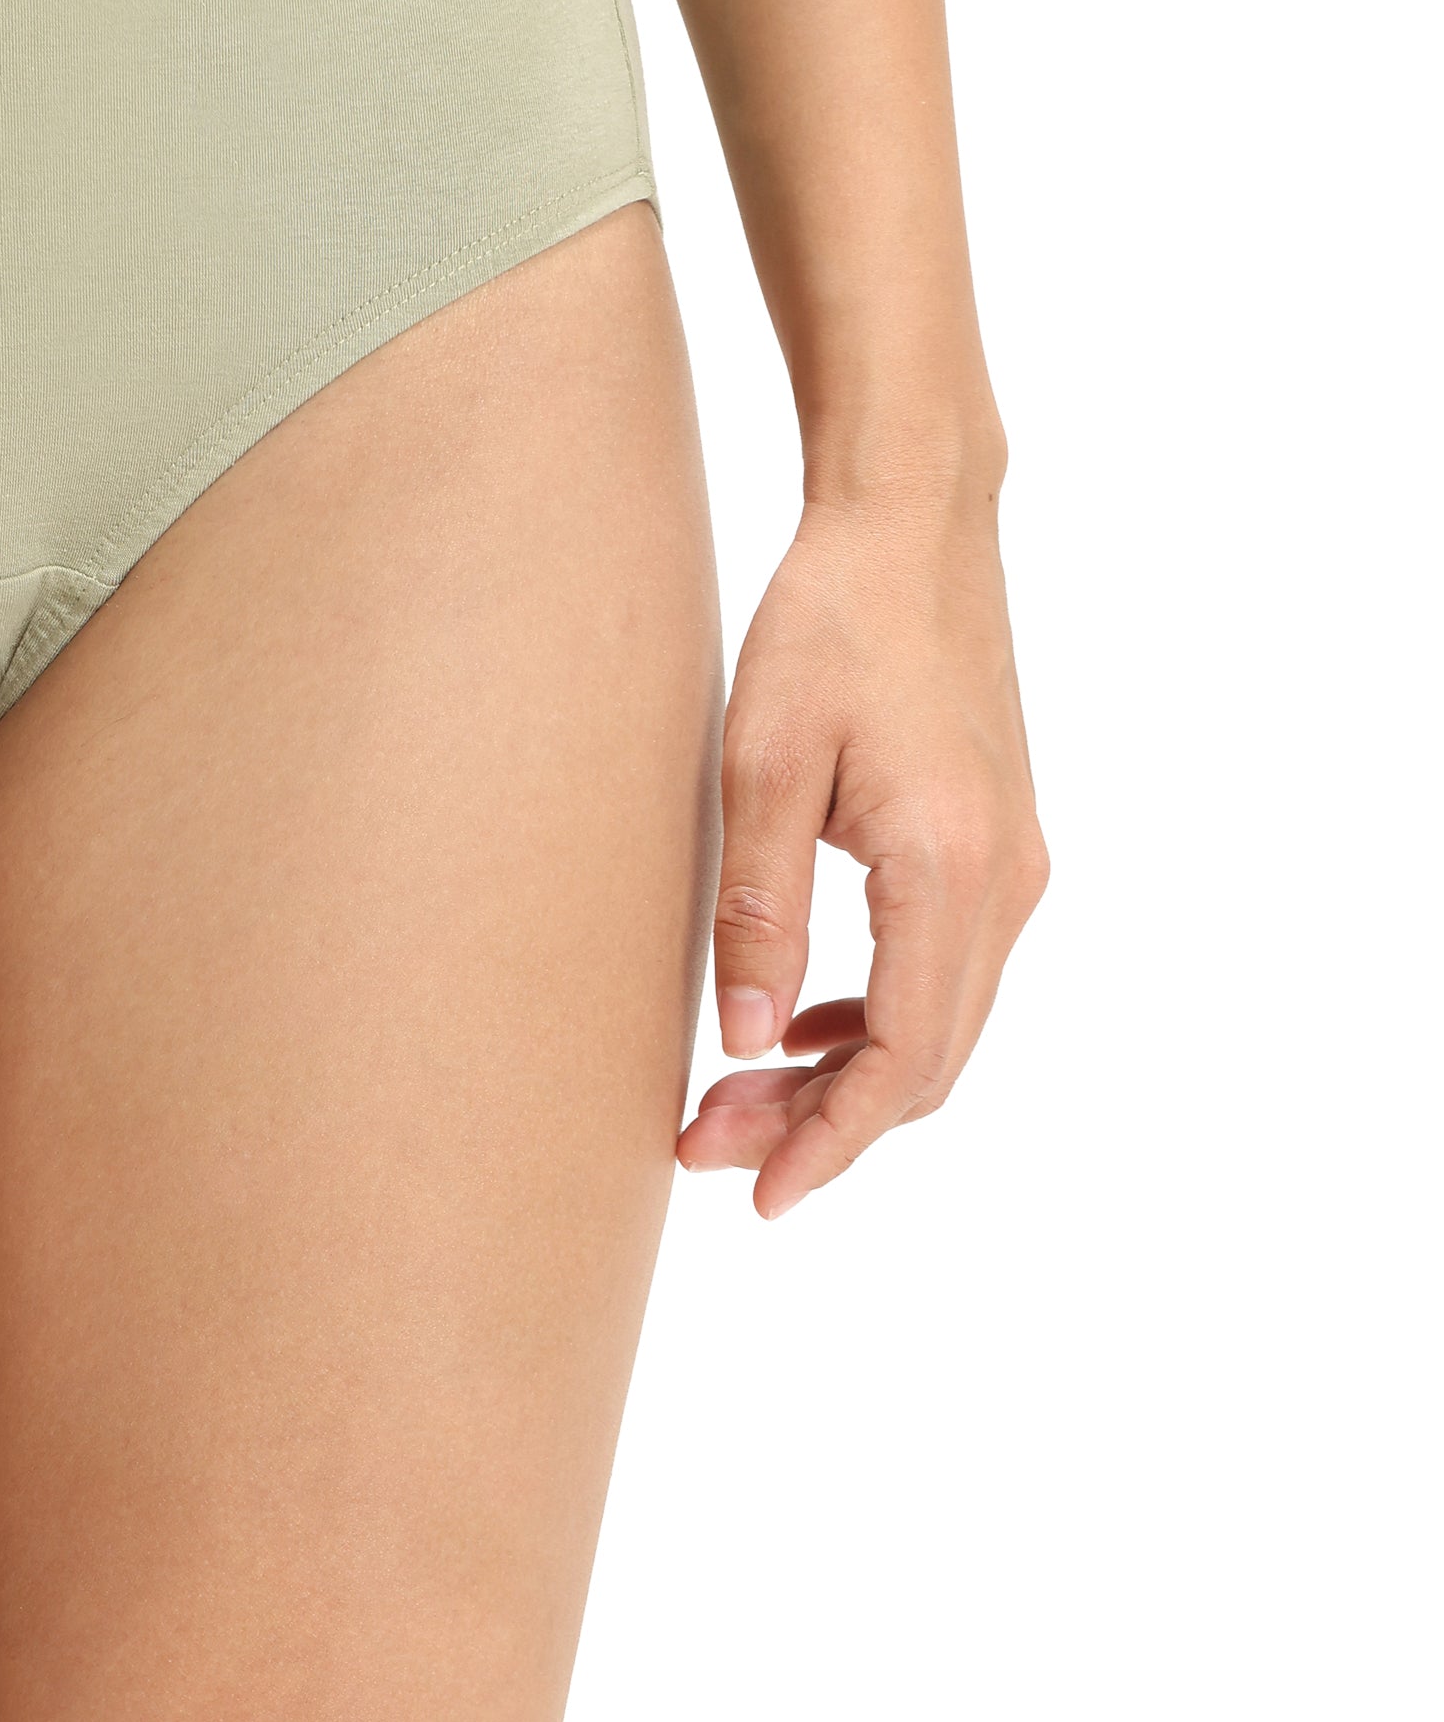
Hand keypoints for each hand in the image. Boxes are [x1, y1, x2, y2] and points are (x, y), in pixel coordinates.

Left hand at [679, 488, 1046, 1215]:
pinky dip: (877, 1019)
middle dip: (822, 1125)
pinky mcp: (997, 843)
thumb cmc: (826, 628)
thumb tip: (746, 1041)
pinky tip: (799, 1027)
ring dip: (847, 1078)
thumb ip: (759, 909)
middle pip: (927, 1062)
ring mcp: (1013, 864)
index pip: (903, 1059)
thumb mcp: (760, 764)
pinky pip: (946, 972)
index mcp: (950, 870)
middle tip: (707, 1147)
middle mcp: (1006, 882)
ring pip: (942, 1025)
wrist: (909, 527)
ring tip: (736, 1102)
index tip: (757, 1194)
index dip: (830, 1141)